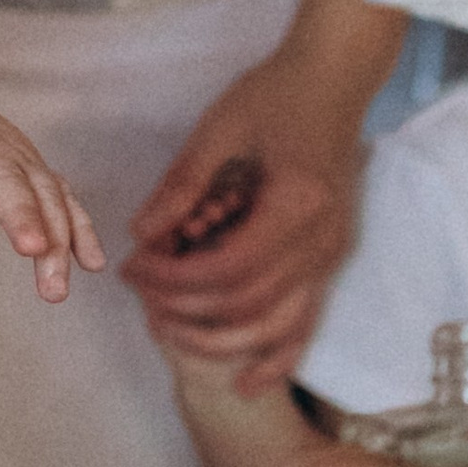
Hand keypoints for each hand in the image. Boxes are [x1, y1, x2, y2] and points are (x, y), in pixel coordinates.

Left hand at [0, 92, 106, 301]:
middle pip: (7, 179)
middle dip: (23, 214)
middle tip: (34, 253)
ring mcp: (13, 157)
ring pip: (44, 193)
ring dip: (57, 237)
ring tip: (56, 289)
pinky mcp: (33, 169)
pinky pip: (63, 198)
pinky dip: (79, 228)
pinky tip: (92, 265)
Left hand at [120, 0, 402, 389]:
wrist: (334, 80)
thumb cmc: (277, 95)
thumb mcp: (221, 128)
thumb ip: (182, 185)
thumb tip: (141, 235)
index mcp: (298, 205)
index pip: (226, 271)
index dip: (172, 281)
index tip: (133, 267)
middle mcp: (321, 240)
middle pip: (244, 306)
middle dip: (181, 308)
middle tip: (139, 289)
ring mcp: (330, 257)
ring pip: (274, 329)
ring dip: (216, 340)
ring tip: (167, 327)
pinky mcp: (329, 264)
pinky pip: (306, 327)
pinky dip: (276, 362)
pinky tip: (243, 386)